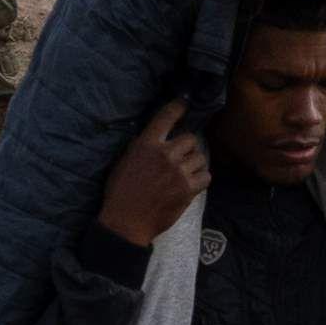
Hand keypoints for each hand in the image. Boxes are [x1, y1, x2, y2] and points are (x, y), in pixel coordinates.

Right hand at [96, 96, 212, 247]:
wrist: (126, 221)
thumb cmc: (119, 193)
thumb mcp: (124, 162)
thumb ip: (140, 147)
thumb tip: (152, 138)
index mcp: (146, 145)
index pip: (166, 117)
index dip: (178, 107)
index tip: (184, 103)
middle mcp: (165, 154)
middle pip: (191, 139)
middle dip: (188, 147)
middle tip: (181, 157)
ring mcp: (178, 172)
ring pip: (200, 158)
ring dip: (195, 164)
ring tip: (187, 172)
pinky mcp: (188, 189)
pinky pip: (206, 176)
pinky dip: (201, 179)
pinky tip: (192, 183)